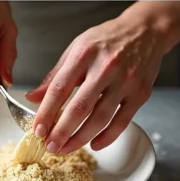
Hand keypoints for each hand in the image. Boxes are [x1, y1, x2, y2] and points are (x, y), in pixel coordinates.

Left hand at [26, 16, 163, 154]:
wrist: (145, 32)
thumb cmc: (109, 39)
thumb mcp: (77, 49)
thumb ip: (56, 75)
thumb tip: (34, 98)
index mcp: (84, 54)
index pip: (60, 88)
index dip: (47, 112)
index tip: (39, 129)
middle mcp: (106, 68)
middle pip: (80, 107)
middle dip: (62, 131)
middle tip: (51, 146)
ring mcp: (125, 82)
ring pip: (100, 118)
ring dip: (81, 137)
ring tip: (67, 148)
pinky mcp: (140, 94)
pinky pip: (122, 121)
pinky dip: (108, 136)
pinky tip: (95, 144)